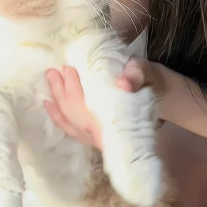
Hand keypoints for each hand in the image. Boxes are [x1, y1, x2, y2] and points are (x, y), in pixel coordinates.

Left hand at [45, 58, 159, 149]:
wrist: (159, 98)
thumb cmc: (150, 84)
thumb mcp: (148, 74)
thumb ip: (137, 76)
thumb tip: (124, 83)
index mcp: (115, 118)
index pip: (87, 106)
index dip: (74, 88)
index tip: (67, 69)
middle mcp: (103, 132)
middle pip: (74, 114)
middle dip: (61, 93)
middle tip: (52, 72)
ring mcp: (97, 137)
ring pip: (70, 123)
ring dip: (57, 104)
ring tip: (48, 85)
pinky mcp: (94, 137)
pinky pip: (72, 130)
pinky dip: (59, 118)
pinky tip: (49, 105)